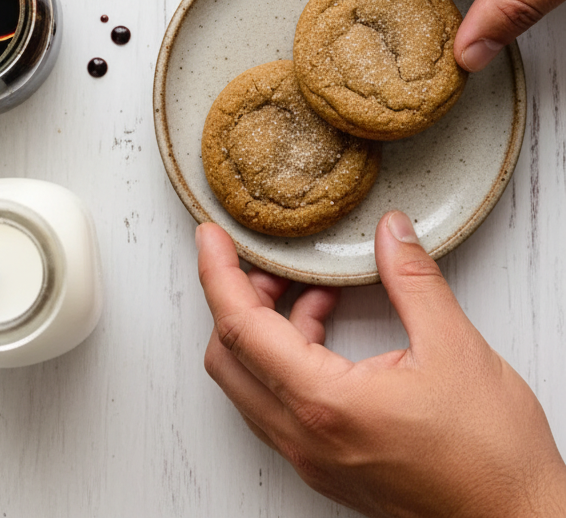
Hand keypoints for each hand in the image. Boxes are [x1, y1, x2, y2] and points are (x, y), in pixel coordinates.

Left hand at [197, 218, 565, 517]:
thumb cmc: (491, 456)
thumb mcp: (454, 347)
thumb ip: (412, 280)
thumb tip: (390, 231)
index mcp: (324, 404)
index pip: (240, 329)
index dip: (218, 274)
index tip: (210, 237)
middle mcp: (306, 438)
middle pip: (229, 358)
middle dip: (235, 300)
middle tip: (262, 260)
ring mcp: (314, 459)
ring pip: (251, 385)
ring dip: (263, 330)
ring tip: (306, 288)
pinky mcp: (331, 468)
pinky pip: (280, 406)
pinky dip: (285, 359)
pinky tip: (325, 327)